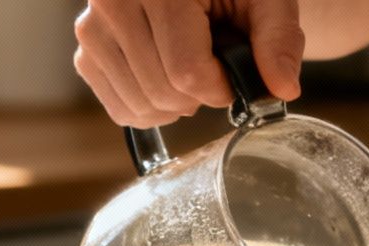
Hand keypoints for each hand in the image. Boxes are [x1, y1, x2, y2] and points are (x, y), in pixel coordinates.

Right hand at [74, 0, 304, 128]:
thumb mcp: (268, 1)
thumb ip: (279, 39)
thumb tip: (282, 88)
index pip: (186, 71)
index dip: (220, 87)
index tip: (233, 70)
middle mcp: (114, 1)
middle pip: (163, 91)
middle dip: (199, 96)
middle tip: (213, 68)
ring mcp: (92, 28)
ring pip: (141, 105)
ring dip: (176, 105)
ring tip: (190, 71)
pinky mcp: (86, 52)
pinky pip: (119, 108)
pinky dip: (150, 110)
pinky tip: (167, 84)